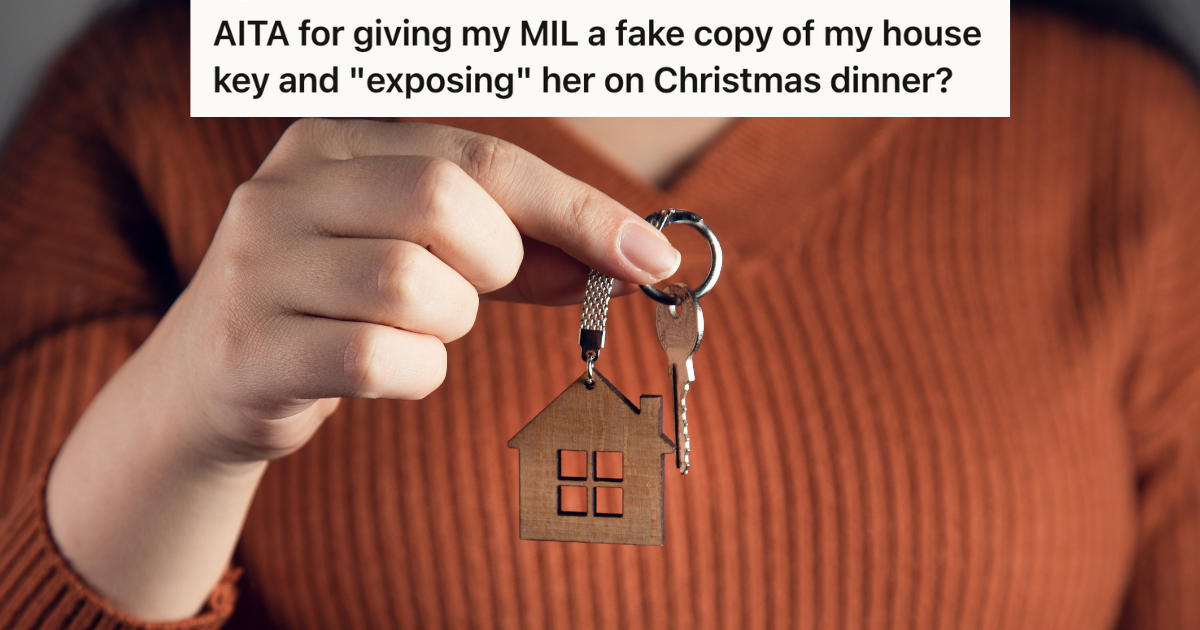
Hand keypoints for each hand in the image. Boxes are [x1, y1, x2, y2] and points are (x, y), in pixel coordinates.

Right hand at [159, 119, 680, 462]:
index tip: (650, 259)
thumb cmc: (346, 300)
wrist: (214, 375)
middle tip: (474, 288)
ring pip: (412, 285)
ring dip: (448, 324)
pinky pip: (378, 359)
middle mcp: (287, 186)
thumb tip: (629, 261)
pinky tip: (390, 369)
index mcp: (338, 138)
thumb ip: (522, 249)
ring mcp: (260, 267)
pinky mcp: (251, 349)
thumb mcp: (429, 252)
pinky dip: (415, 374)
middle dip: (493, 262)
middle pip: (444, 203)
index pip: (483, 157)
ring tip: (417, 327)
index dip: (577, 210)